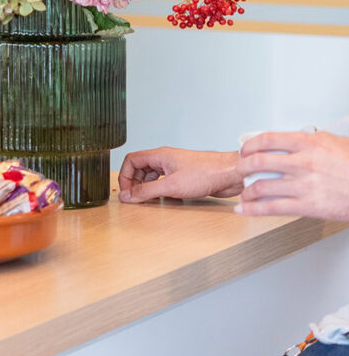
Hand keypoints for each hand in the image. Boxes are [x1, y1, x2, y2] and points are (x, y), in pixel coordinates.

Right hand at [118, 147, 242, 202]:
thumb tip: (128, 196)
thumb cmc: (206, 173)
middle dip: (135, 183)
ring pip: (152, 176)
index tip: (127, 192)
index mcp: (159, 155)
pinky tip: (166, 199)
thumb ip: (147, 191)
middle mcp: (165, 159)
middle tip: (136, 198)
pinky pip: (165, 182)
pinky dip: (161, 191)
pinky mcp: (185, 176)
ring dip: (148, 188)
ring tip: (149, 200)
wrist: (231, 174)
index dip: (125, 176)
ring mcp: (175, 167)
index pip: (131, 160)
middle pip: (140, 168)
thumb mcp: (171, 186)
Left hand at [237, 131, 348, 219]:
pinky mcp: (308, 206)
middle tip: (239, 170)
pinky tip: (244, 209)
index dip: (250, 145)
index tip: (244, 149)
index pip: (267, 139)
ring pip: (261, 186)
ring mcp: (304, 185)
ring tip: (243, 192)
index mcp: (309, 144)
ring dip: (246, 190)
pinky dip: (253, 209)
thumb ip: (312, 141)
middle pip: (258, 162)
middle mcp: (303, 163)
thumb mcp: (335, 143)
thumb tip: (294, 139)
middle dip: (242, 166)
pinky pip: (272, 207)